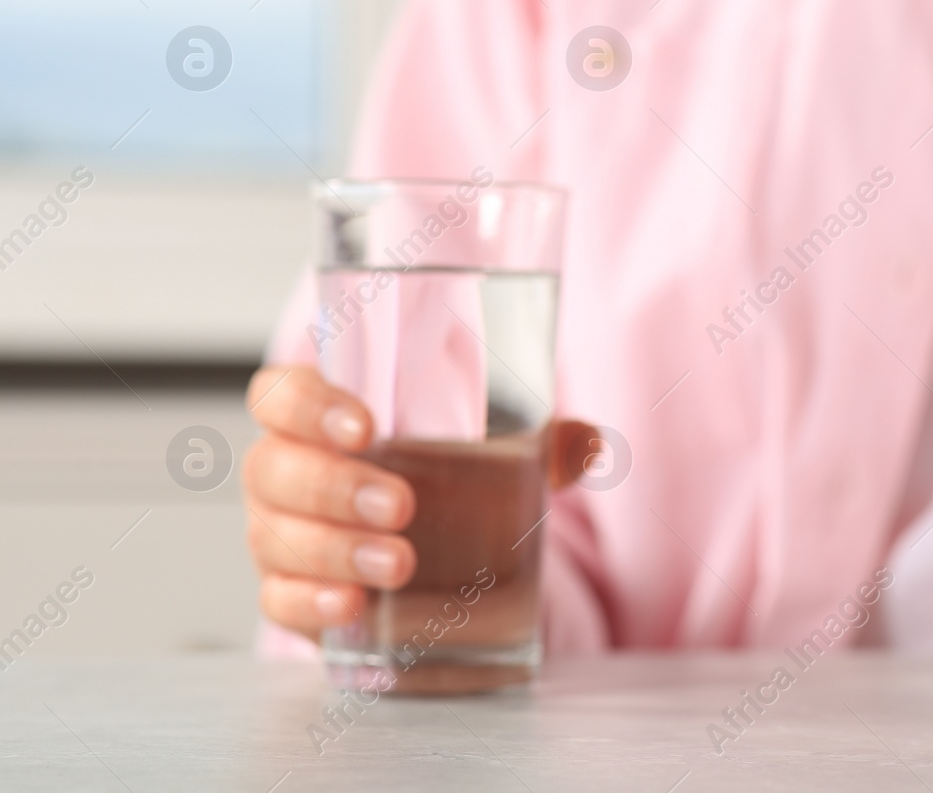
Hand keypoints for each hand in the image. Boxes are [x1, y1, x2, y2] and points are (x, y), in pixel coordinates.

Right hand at [243, 365, 597, 639]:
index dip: (307, 404)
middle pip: (275, 468)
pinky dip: (312, 602)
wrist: (418, 553)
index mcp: (316, 419)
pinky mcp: (291, 593)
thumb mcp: (486, 453)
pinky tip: (353, 605)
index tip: (365, 426)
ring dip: (333, 549)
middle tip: (401, 505)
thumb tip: (590, 443)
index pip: (280, 393)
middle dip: (336, 486)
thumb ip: (538, 443)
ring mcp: (280, 535)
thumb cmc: (435, 480)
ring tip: (397, 562)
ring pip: (276, 536)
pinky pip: (279, 598)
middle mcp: (285, 472)